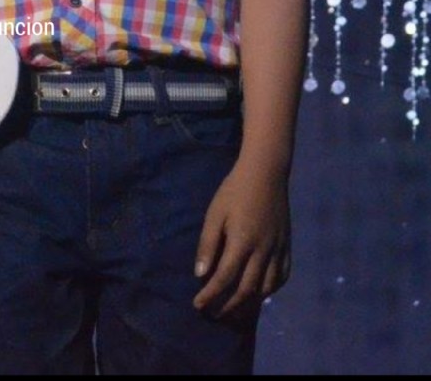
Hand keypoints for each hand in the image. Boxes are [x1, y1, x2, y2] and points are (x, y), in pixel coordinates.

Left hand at [193, 160, 290, 317]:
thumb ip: (208, 244)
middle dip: (228, 306)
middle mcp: (262, 250)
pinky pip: (282, 276)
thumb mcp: (215, 213)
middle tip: (213, 313)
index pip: (224, 278)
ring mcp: (278, 249)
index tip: (198, 305)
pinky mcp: (287, 245)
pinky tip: (259, 291)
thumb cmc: (235, 190)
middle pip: (246, 290)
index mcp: (242, 241)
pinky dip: (271, 289)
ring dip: (249, 302)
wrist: (266, 172)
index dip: (210, 295)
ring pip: (266, 287)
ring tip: (234, 307)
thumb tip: (200, 274)